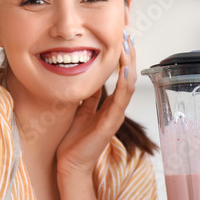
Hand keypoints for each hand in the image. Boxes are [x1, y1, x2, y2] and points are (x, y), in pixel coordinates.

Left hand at [57, 30, 136, 180]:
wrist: (70, 165)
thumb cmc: (73, 142)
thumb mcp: (80, 110)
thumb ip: (88, 96)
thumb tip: (89, 78)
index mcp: (108, 106)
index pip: (120, 76)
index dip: (122, 57)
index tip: (121, 38)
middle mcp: (115, 109)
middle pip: (128, 77)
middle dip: (129, 55)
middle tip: (128, 34)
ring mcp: (115, 116)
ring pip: (128, 85)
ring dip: (129, 64)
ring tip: (129, 46)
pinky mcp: (110, 124)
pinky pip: (120, 101)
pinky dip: (124, 84)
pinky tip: (125, 70)